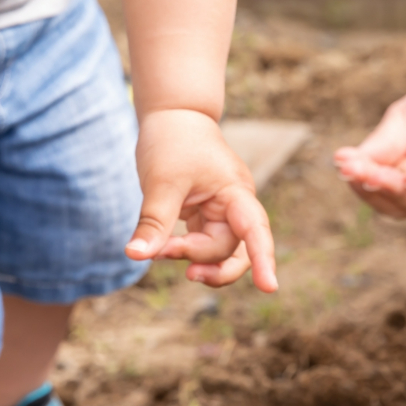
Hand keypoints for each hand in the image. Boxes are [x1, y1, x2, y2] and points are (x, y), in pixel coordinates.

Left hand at [126, 109, 277, 290]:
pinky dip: (184, 250)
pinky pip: (203, 245)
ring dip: (193, 258)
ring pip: (217, 252)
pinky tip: (162, 247)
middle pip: (230, 250)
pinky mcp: (206, 217)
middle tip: (165, 253)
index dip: (264, 260)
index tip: (270, 288)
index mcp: (236, 192)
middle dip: (200, 259)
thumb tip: (135, 255)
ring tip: (161, 253)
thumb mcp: (161, 182)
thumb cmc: (172, 142)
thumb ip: (153, 223)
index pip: (255, 231)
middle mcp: (235, 206)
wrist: (173, 116)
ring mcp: (222, 213)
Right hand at [332, 74, 405, 218]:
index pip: (376, 191)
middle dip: (374, 187)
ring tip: (379, 174)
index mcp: (404, 182)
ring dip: (399, 190)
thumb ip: (384, 140)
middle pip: (395, 204)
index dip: (359, 180)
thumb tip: (344, 159)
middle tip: (354, 170)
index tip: (341, 163)